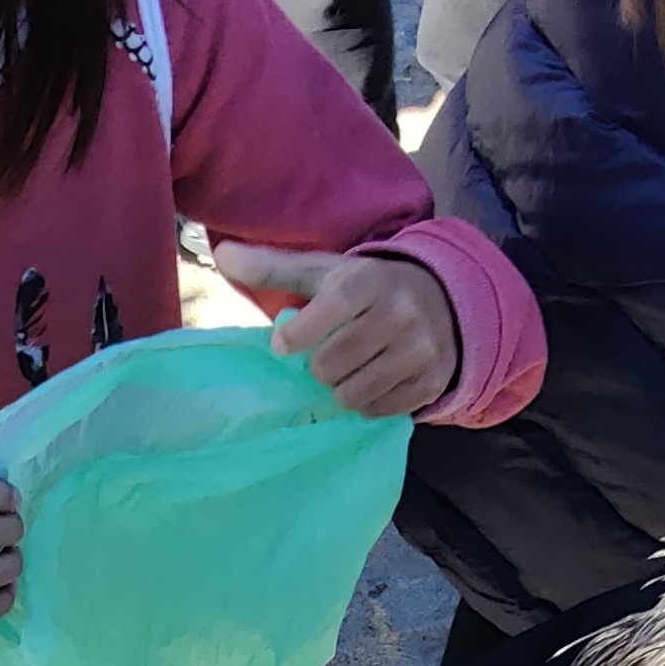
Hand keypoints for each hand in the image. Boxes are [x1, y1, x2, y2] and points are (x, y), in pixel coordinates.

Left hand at [212, 244, 460, 419]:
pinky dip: (367, 403)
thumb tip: (220, 255)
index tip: (285, 345)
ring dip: (340, 389)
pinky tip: (372, 382)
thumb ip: (272, 267)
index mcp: (368, 281)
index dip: (297, 336)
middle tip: (326, 358)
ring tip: (348, 371)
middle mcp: (400, 312)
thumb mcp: (324, 272)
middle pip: (331, 365)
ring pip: (353, 395)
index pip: (325, 313)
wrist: (444, 299)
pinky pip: (380, 410)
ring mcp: (421, 349)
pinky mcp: (432, 381)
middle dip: (319, 368)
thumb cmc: (367, 287)